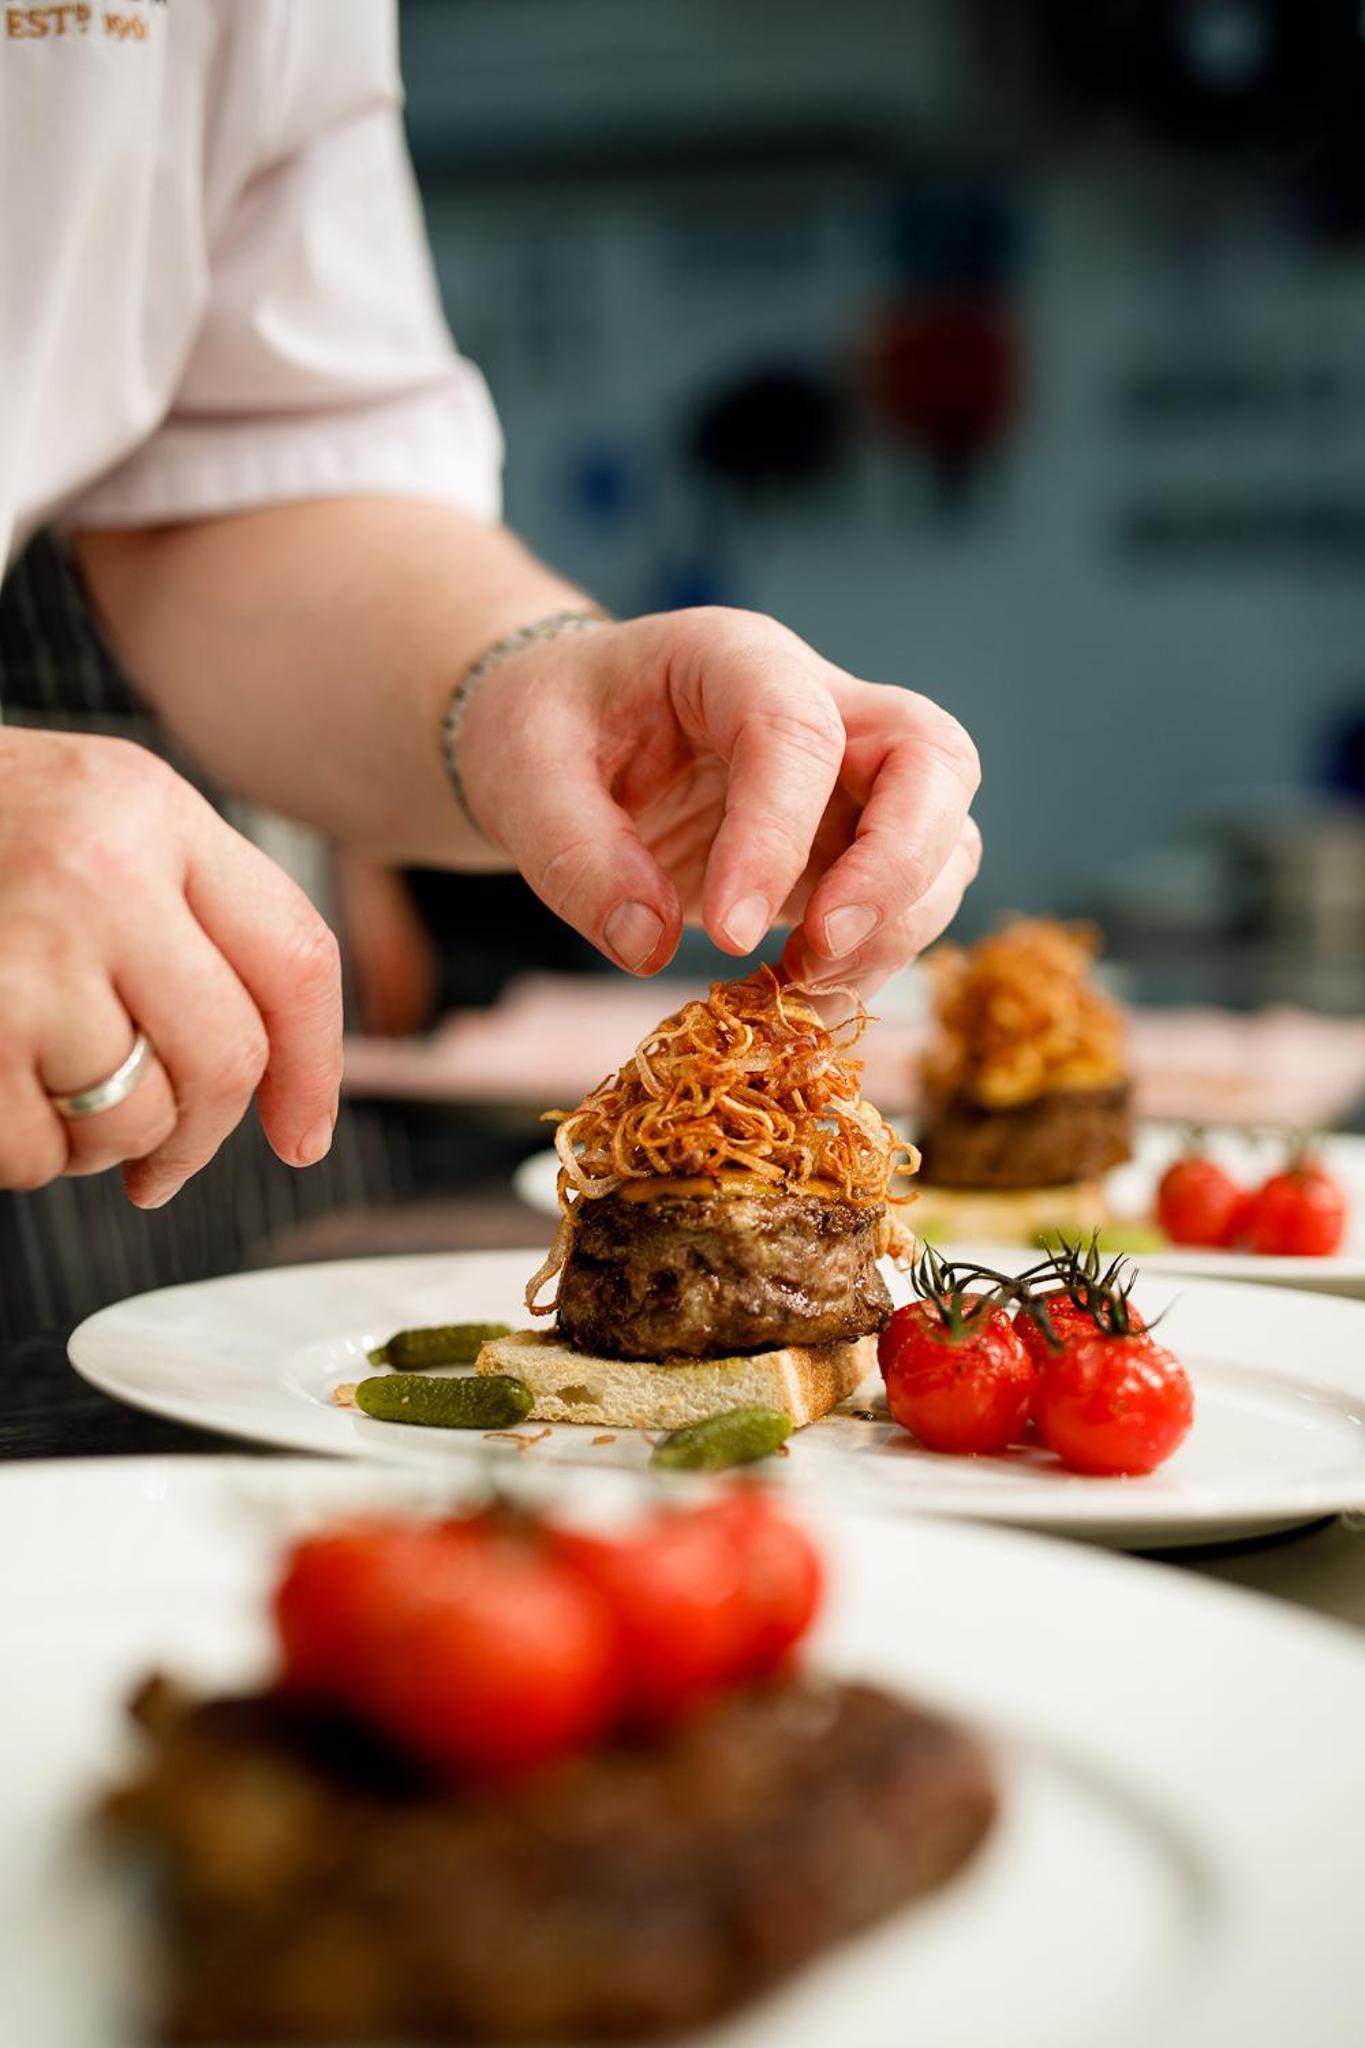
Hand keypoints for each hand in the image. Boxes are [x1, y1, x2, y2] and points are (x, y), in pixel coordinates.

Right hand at [0, 731, 342, 1202]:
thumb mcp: (86, 818)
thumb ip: (182, 911)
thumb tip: (274, 1070)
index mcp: (148, 808)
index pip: (293, 956)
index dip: (316, 1067)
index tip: (300, 1133)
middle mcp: (99, 869)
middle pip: (225, 1059)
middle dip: (199, 1135)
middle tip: (159, 1160)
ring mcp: (24, 951)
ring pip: (130, 1118)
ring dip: (95, 1144)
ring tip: (41, 1095)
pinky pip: (32, 1151)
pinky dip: (17, 1153)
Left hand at [458, 606, 981, 995]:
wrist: (564, 741)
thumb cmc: (546, 733)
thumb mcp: (522, 777)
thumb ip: (575, 857)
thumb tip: (648, 947)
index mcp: (732, 658)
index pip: (796, 730)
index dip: (777, 834)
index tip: (727, 932)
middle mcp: (823, 705)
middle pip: (934, 757)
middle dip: (899, 864)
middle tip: (823, 949)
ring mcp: (852, 777)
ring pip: (945, 835)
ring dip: (895, 927)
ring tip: (800, 989)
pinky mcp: (852, 846)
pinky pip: (908, 900)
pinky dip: (873, 962)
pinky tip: (802, 1002)